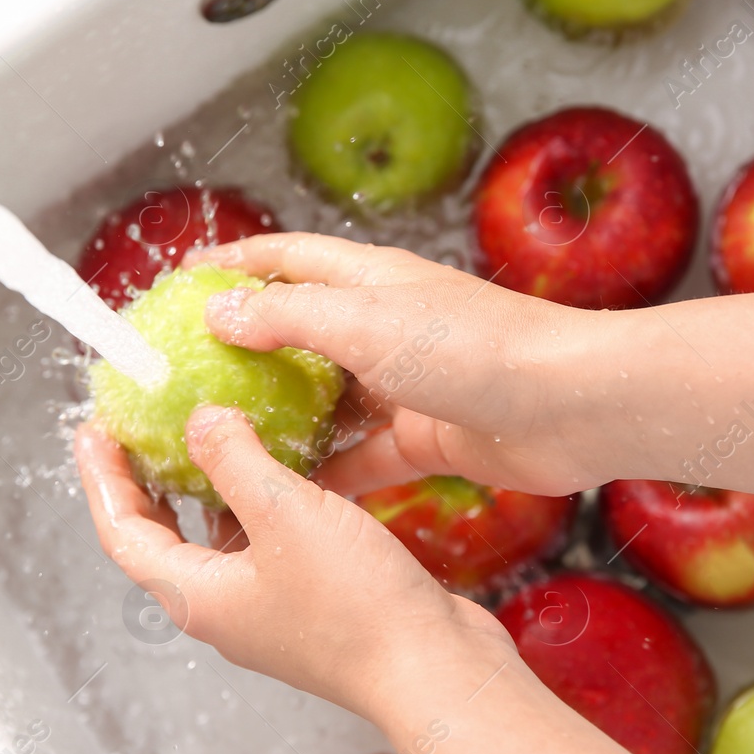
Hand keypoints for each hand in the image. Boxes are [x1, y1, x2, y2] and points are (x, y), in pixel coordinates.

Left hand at [74, 404, 512, 720]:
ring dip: (208, 487)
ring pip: (218, 539)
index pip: (124, 533)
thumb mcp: (285, 514)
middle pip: (163, 538)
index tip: (94, 429)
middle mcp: (225, 608)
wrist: (434, 670)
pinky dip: (262, 500)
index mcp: (198, 597)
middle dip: (146, 482)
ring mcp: (269, 608)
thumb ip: (234, 459)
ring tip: (208, 433)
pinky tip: (286, 464)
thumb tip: (200, 421)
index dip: (103, 479)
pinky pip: (268, 542)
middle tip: (139, 428)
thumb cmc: (357, 608)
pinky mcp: (312, 602)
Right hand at [192, 233, 604, 497]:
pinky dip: (327, 473)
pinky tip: (287, 495)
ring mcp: (407, 384)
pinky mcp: (427, 437)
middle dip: (248, 353)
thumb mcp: (365, 323)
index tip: (183, 280)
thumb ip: (287, 317)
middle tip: (189, 381)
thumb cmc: (476, 348)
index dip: (235, 264)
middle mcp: (386, 326)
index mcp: (370, 280)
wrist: (571, 407)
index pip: (287, 258)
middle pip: (301, 334)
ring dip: (283, 421)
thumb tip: (219, 310)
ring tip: (224, 447)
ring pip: (328, 402)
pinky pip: (363, 457)